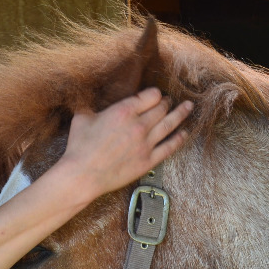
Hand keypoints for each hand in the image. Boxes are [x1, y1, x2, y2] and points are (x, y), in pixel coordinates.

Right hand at [63, 88, 192, 198]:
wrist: (83, 174)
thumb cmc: (80, 146)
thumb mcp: (82, 117)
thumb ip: (93, 106)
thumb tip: (92, 99)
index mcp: (124, 111)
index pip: (151, 95)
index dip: (155, 93)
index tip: (156, 94)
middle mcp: (139, 125)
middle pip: (162, 108)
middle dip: (168, 102)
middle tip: (171, 101)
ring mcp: (146, 144)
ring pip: (170, 124)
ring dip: (181, 114)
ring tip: (189, 107)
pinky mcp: (148, 160)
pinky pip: (170, 147)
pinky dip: (180, 138)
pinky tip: (185, 133)